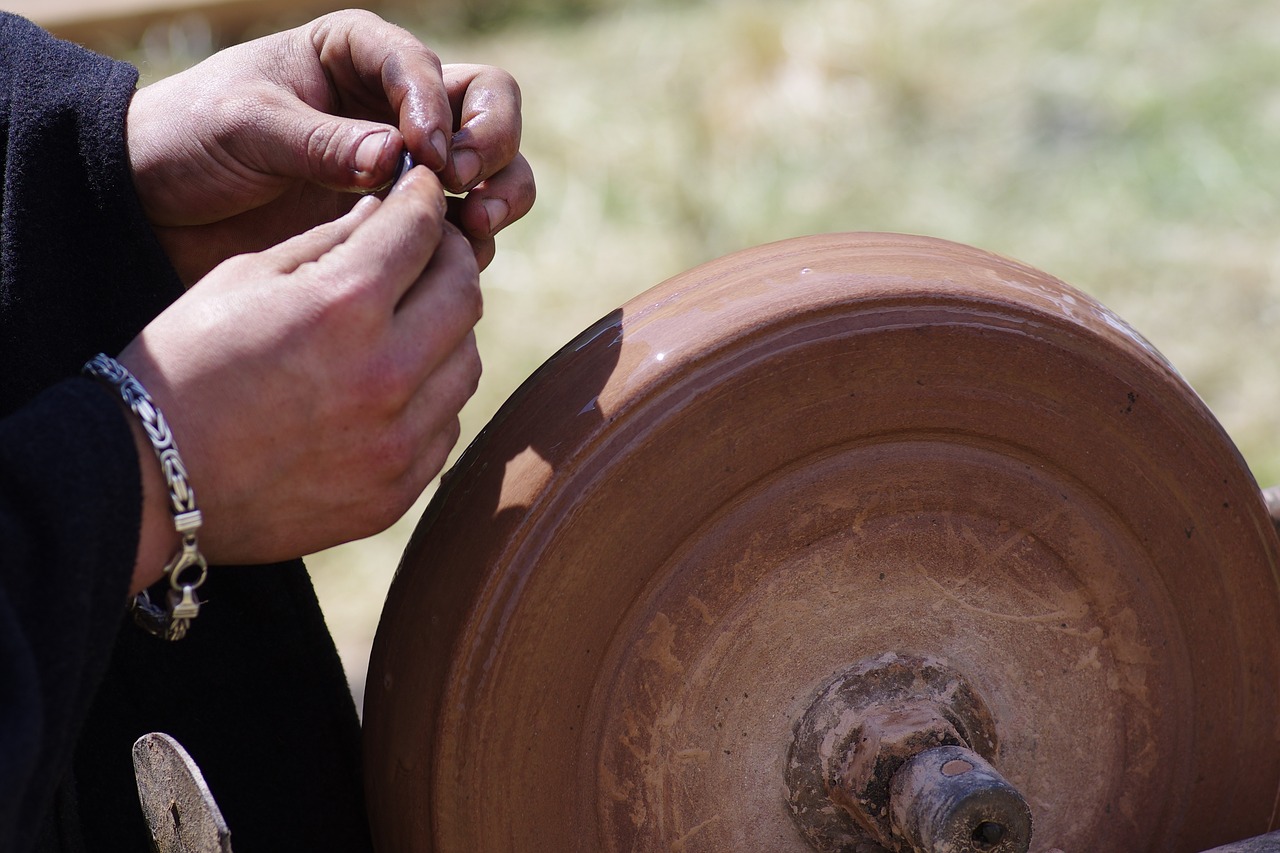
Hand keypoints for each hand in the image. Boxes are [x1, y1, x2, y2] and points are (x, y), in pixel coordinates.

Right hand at [119, 168, 479, 587]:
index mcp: (342, 307)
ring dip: (448, 331)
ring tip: (410, 321)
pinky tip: (393, 386)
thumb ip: (329, 241)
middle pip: (464, 295)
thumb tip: (388, 211)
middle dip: (452, 260)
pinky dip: (431, 397)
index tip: (424, 194)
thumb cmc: (187, 363)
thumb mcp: (245, 278)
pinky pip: (445, 426)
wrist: (149, 479)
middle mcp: (385, 374)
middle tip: (431, 252)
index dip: (426, 201)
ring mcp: (396, 442)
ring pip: (466, 363)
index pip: (422, 231)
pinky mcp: (396, 491)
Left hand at [127, 10, 533, 281]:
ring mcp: (407, 164)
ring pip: (492, 166)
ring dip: (500, 193)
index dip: (436, 109)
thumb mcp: (245, 126)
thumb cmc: (191, 139)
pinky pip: (462, 225)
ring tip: (476, 226)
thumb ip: (321, 141)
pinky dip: (472, 241)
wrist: (158, 205)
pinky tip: (452, 260)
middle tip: (466, 187)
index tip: (423, 157)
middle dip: (492, 143)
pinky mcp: (403, 220)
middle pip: (487, 106)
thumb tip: (400, 160)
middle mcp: (395, 103)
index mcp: (356, 54)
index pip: (425, 67)